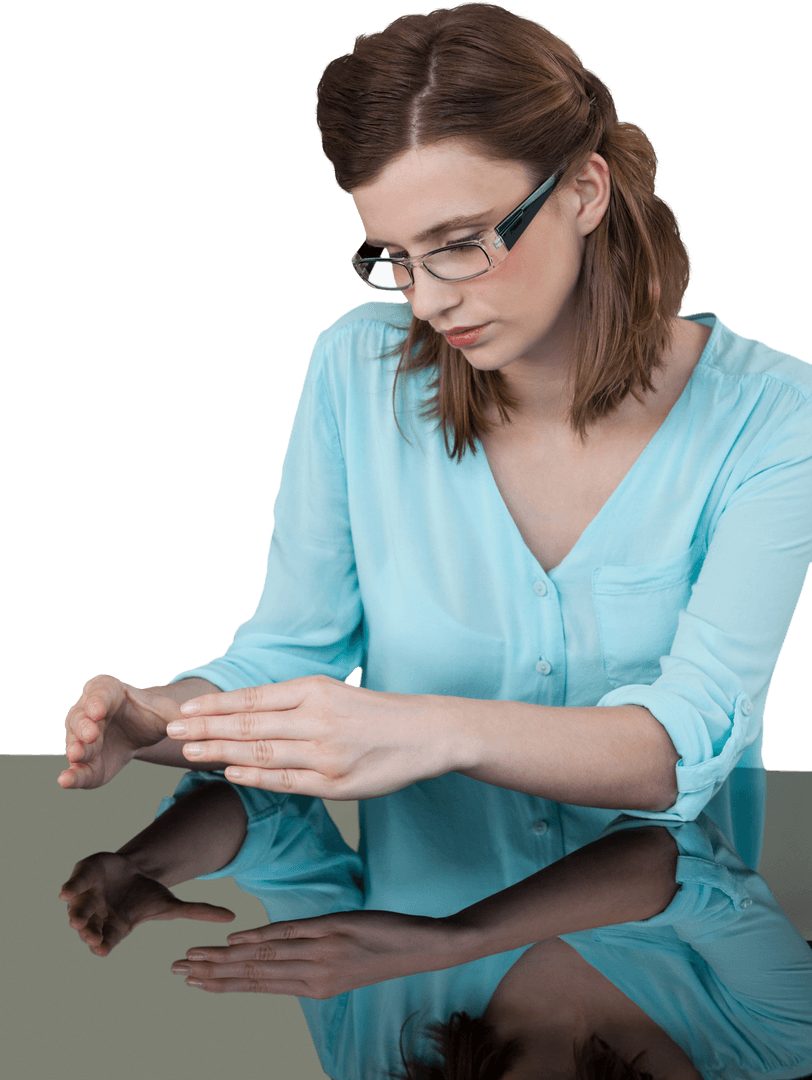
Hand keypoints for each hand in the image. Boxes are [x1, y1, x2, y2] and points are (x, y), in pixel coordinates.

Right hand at [59, 675, 181, 788]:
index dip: (98, 700)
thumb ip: (180, 716)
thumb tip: (197, 721)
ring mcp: (82, 736)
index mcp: (109, 691)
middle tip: (89, 735)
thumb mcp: (168, 712)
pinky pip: (75, 768)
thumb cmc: (151, 715)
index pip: (101, 692)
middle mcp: (89, 711)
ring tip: (77, 755)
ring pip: (75, 740)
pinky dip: (70, 775)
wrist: (140, 733)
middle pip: (81, 716)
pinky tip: (65, 781)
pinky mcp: (83, 762)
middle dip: (84, 725)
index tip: (98, 709)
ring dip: (75, 748)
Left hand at [60, 851, 235, 955]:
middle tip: (90, 935)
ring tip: (78, 919)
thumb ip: (198, 911)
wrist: (133, 871)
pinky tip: (66, 892)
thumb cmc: (150, 895)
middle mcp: (97, 919)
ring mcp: (86, 901)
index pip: (104, 945)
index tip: (101, 948)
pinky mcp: (80, 883)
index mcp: (116, 929)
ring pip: (77, 911)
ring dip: (76, 915)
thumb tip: (232, 916)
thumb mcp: (173, 905)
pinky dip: (70, 889)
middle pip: (87, 931)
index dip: (100, 947)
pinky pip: (72, 888)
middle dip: (87, 934)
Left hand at [166, 675, 463, 799]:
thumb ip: (291, 701)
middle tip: (171, 730)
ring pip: (261, 753)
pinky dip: (254, 777)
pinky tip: (230, 773)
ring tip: (189, 752)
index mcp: (313, 690)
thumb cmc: (372, 713)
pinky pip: (285, 781)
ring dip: (220, 753)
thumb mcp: (333, 692)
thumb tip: (242, 710)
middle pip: (249, 725)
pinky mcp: (334, 783)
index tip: (184, 709)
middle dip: (206, 728)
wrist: (423, 733)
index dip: (214, 705)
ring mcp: (324, 753)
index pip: (252, 698)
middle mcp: (316, 719)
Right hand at [170, 909, 458, 997]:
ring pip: (264, 957)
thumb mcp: (341, 963)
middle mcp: (313, 975)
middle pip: (252, 975)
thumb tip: (274, 951)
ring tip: (194, 957)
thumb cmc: (381, 950)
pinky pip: (291, 934)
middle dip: (211, 974)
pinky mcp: (334, 931)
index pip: (258, 986)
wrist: (424, 946)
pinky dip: (262, 937)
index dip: (221, 984)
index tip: (191, 981)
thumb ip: (308, 960)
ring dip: (225, 958)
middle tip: (176, 972)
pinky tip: (237, 940)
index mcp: (314, 986)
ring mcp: (322, 954)